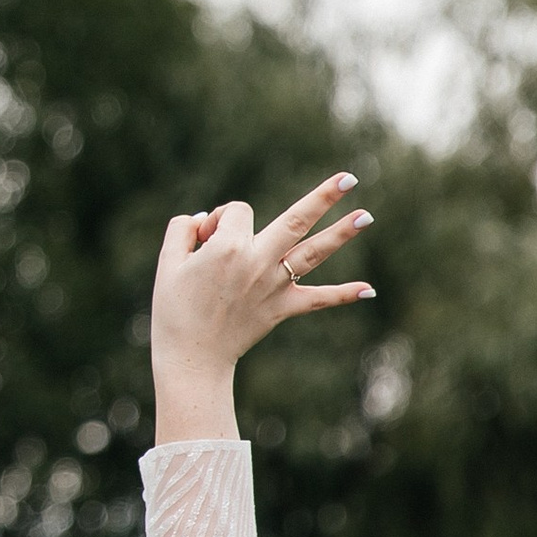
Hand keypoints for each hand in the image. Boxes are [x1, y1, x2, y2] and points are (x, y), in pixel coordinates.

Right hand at [149, 171, 373, 444]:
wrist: (192, 358)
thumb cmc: (174, 309)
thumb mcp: (167, 262)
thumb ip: (183, 230)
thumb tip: (206, 219)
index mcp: (228, 248)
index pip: (236, 212)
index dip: (220, 219)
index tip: (203, 240)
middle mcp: (258, 262)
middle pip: (296, 220)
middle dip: (323, 197)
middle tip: (349, 178)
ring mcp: (274, 286)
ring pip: (313, 253)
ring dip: (341, 234)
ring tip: (366, 216)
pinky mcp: (281, 308)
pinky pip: (316, 299)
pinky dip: (342, 294)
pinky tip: (369, 290)